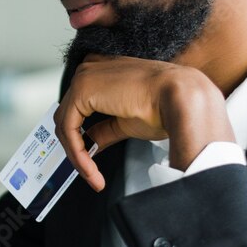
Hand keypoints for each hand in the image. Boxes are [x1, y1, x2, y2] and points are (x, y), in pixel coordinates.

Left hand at [56, 55, 234, 190]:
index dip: (79, 137)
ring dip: (77, 155)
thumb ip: (104, 129)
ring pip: (66, 125)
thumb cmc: (163, 105)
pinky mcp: (82, 91)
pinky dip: (77, 153)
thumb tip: (91, 142)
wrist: (181, 98)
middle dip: (76, 148)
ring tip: (93, 176)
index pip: (78, 108)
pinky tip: (90, 169)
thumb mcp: (125, 121)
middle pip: (68, 116)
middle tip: (90, 173)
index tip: (88, 161)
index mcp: (101, 71)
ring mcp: (84, 78)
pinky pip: (69, 129)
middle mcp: (90, 69)